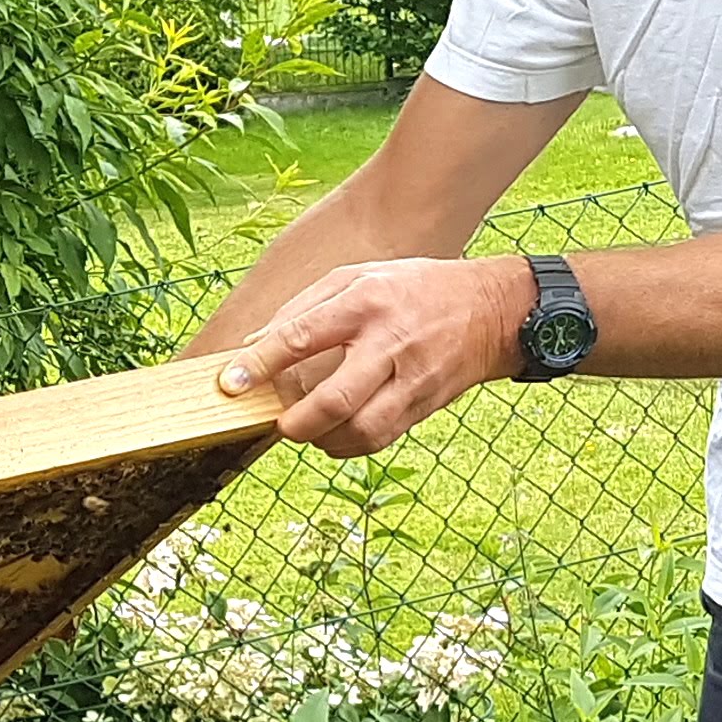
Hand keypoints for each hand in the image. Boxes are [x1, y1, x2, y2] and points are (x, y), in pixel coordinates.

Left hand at [214, 258, 530, 456]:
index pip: (303, 336)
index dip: (261, 363)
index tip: (230, 383)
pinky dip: (350, 445)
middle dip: (297, 421)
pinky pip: (381, 438)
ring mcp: (411, 379)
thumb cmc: (413, 289)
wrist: (492, 311)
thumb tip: (254, 343)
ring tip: (307, 430)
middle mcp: (389, 343)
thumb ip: (303, 307)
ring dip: (324, 440)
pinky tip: (335, 435)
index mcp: (366, 302)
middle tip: (278, 423)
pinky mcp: (424, 405)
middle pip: (337, 397)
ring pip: (362, 429)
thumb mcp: (358, 276)